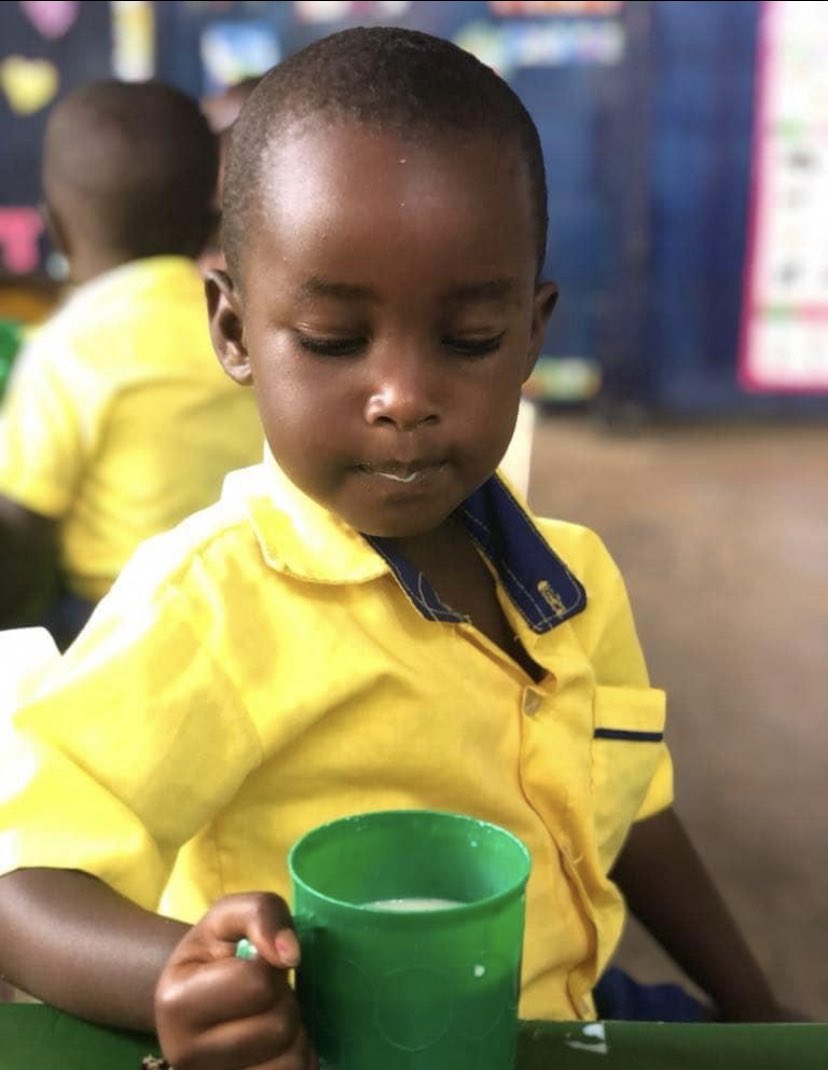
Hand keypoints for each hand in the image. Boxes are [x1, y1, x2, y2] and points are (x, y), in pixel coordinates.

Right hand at [154, 891, 316, 1068]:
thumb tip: (290, 954)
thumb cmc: (213, 951)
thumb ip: (261, 915)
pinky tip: (275, 1048)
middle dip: (284, 1002)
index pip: (258, 984)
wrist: (192, 996)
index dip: (271, 968)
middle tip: (265, 995)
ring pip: (290, 1063)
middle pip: (278, 1026)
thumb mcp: (229, 916)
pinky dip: (296, 1061)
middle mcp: (185, 1054)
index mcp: (177, 1003)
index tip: (255, 965)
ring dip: (295, 1036)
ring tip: (269, 1020)